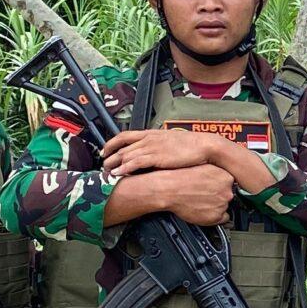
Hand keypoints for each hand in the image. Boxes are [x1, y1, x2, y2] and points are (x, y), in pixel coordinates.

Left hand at [101, 128, 228, 174]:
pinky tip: (118, 173)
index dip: (111, 143)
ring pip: (125, 154)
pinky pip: (134, 162)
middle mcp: (148, 139)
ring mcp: (152, 147)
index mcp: (151, 134)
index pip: (124, 136)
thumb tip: (152, 154)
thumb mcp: (170, 142)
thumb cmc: (191, 145)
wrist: (204, 145)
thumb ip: (158, 146)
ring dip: (113, 163)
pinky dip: (124, 168)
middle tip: (103, 165)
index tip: (104, 150)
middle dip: (109, 156)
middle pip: (121, 146)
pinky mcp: (156, 157)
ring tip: (107, 172)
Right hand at [150, 165, 238, 225]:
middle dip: (219, 196)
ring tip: (200, 202)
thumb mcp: (204, 167)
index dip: (221, 187)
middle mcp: (227, 191)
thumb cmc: (180, 177)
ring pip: (225, 208)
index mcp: (226, 177)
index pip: (231, 184)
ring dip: (215, 207)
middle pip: (229, 196)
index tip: (214, 188)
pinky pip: (221, 219)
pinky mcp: (215, 216)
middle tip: (204, 195)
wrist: (168, 189)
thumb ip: (217, 173)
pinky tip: (202, 210)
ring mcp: (222, 204)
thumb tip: (223, 177)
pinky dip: (213, 217)